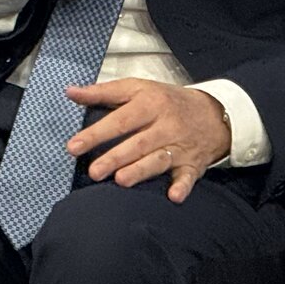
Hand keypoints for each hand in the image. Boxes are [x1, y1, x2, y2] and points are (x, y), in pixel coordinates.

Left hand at [65, 79, 231, 201]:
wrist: (213, 112)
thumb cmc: (166, 100)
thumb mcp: (137, 88)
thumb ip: (103, 92)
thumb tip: (71, 92)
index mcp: (150, 103)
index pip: (120, 119)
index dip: (96, 133)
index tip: (74, 146)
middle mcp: (165, 125)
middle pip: (138, 142)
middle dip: (115, 157)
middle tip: (94, 171)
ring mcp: (179, 146)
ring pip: (158, 160)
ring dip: (141, 171)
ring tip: (120, 180)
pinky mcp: (192, 164)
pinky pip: (188, 176)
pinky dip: (182, 186)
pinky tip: (173, 196)